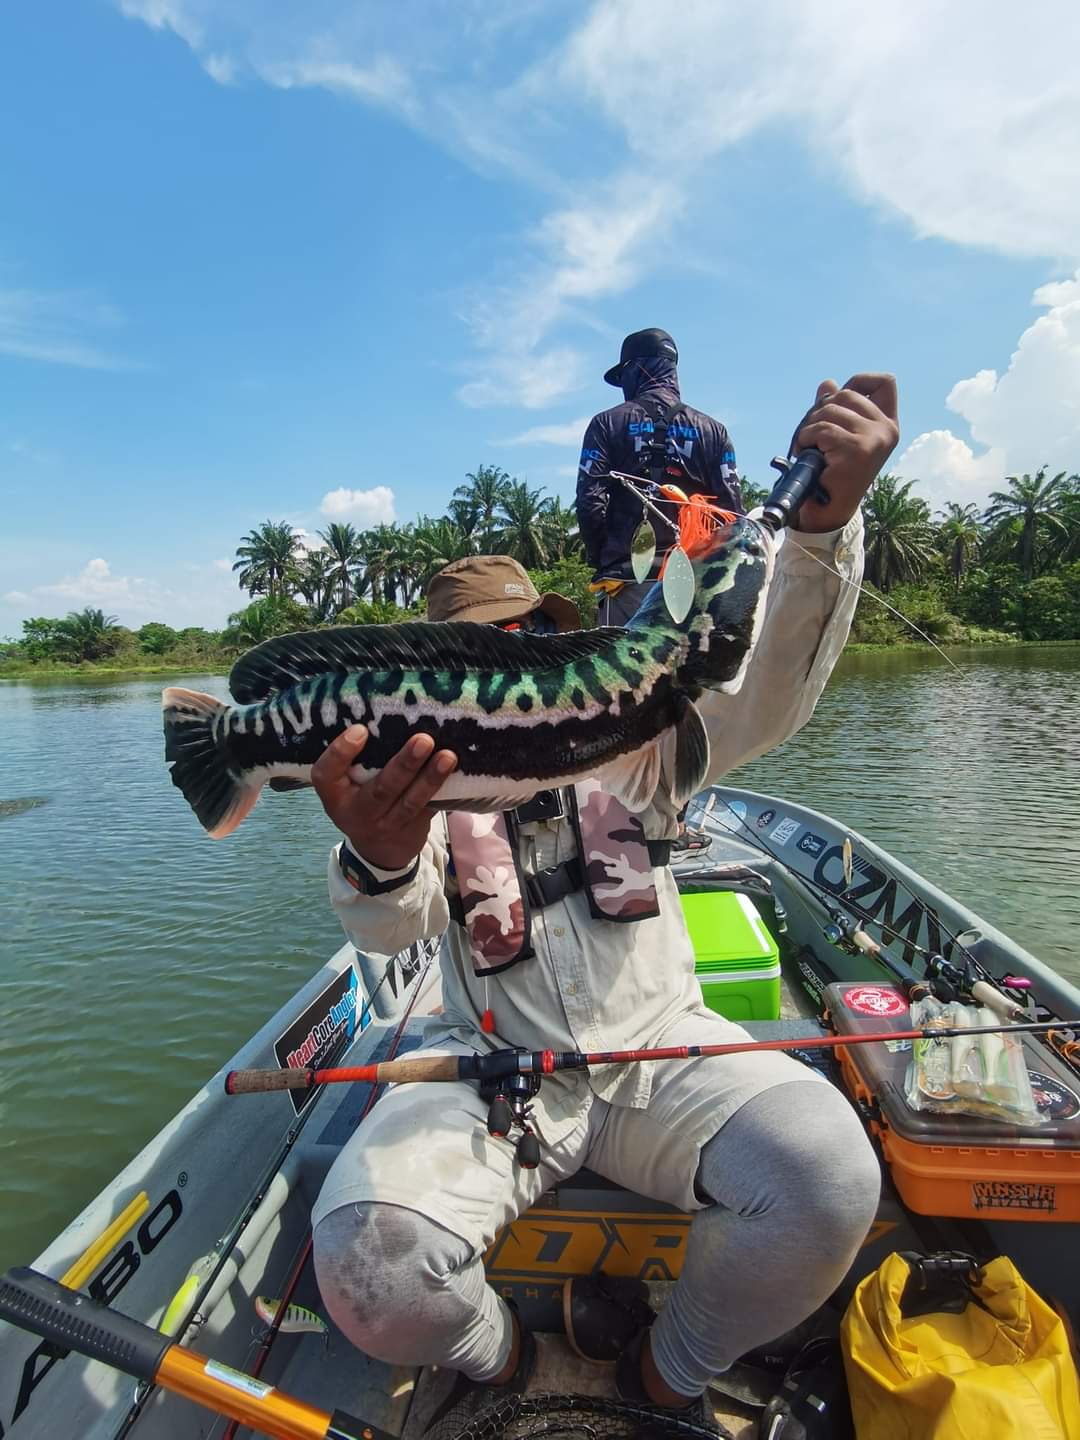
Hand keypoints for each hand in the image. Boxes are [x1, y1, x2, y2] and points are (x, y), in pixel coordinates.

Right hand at [311, 725, 457, 871]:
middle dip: (403, 765)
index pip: (326, 775)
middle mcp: (358, 812)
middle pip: (380, 789)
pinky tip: (457, 771)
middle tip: (423, 740)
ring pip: (410, 802)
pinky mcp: (414, 829)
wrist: (379, 851)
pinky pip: (429, 808)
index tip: (361, 730)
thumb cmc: (361, 800)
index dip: (340, 753)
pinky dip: (444, 789)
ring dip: (430, 779)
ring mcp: (388, 824)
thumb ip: (358, 760)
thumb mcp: (346, 786)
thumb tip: (387, 712)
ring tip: (448, 757)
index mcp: (334, 796)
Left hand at [792, 373, 898, 532]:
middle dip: (821, 409)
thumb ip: (835, 408)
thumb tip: (828, 384)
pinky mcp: (856, 450)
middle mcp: (886, 430)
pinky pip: (821, 429)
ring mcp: (874, 439)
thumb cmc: (832, 472)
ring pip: (829, 410)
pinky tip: (806, 453)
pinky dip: (806, 438)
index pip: (885, 382)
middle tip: (814, 434)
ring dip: (810, 427)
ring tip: (810, 447)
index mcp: (887, 424)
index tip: (839, 398)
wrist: (828, 510)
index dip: (859, 381)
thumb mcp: (837, 435)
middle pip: (847, 393)